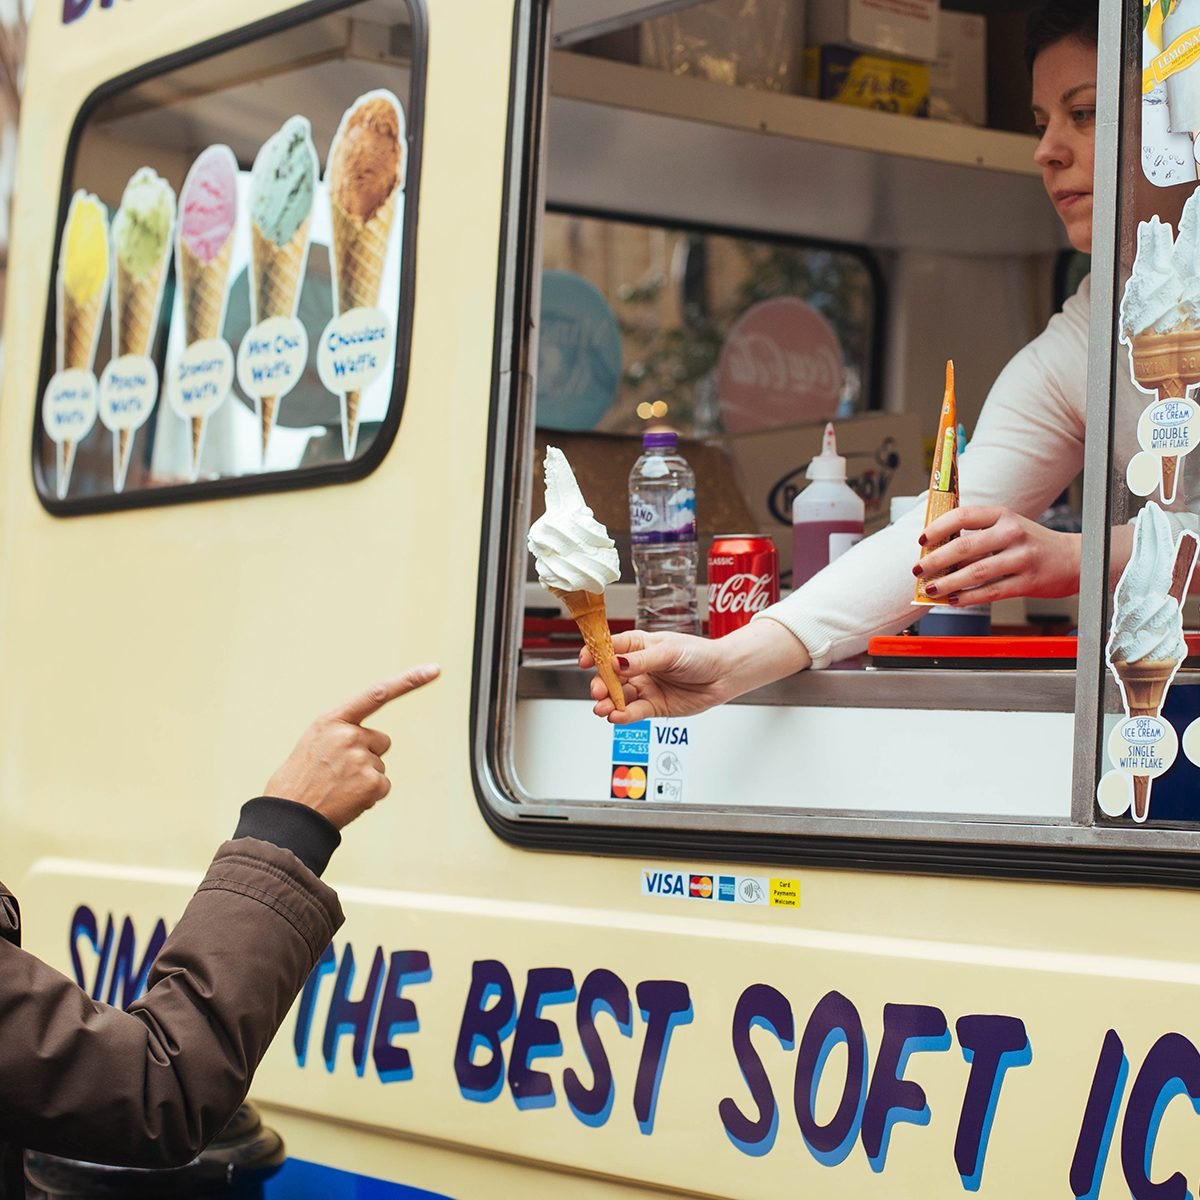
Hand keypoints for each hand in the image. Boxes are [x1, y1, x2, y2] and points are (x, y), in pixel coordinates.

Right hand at [265, 664, 440, 828]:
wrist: (289, 816)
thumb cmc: (300, 780)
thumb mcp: (315, 742)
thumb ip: (342, 731)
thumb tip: (371, 738)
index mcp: (332, 721)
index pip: (376, 694)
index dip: (409, 681)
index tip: (434, 670)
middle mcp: (349, 735)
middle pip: (381, 741)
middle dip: (367, 755)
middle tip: (338, 772)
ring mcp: (362, 758)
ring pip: (380, 765)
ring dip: (365, 777)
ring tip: (337, 787)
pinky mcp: (372, 782)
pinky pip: (383, 785)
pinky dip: (369, 795)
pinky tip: (347, 798)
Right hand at [582, 621, 810, 722]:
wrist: (724, 675)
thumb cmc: (700, 655)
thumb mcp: (670, 652)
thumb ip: (642, 660)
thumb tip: (616, 662)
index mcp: (638, 646)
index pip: (609, 648)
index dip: (594, 654)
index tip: (584, 661)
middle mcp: (637, 667)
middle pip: (609, 676)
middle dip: (600, 684)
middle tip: (598, 691)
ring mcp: (644, 687)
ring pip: (618, 696)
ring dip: (608, 703)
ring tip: (603, 708)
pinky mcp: (653, 706)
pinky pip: (633, 712)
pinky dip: (623, 715)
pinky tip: (617, 716)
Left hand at [914, 507, 1080, 604]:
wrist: (1075, 559)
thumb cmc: (1032, 544)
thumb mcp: (1008, 528)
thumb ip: (978, 535)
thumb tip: (938, 552)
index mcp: (1003, 516)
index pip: (964, 516)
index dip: (938, 527)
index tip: (922, 540)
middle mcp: (1012, 533)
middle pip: (964, 547)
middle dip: (935, 560)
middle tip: (918, 570)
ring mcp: (1021, 558)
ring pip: (976, 572)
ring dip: (948, 583)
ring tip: (931, 589)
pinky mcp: (1028, 582)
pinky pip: (991, 591)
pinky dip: (968, 598)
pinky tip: (954, 600)